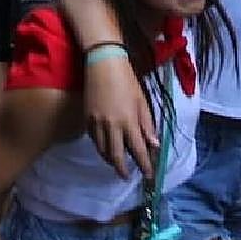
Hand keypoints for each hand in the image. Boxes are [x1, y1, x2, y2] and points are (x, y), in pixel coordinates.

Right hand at [83, 54, 158, 178]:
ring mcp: (96, 123)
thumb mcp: (142, 101)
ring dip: (110, 160)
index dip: (144, 165)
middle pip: (116, 156)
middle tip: (127, 176)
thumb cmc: (127, 80)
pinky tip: (106, 146)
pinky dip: (101, 147)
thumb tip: (153, 144)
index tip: (149, 174)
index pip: (138, 150)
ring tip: (117, 162)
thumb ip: (147, 124)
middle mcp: (111, 126)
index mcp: (128, 121)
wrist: (103, 64)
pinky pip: (93, 140)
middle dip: (122, 169)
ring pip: (102, 150)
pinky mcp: (86, 119)